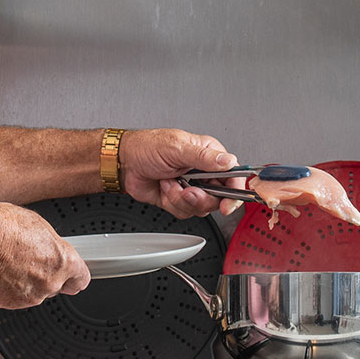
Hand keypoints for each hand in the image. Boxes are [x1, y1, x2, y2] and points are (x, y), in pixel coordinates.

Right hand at [0, 203, 90, 309]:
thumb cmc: (3, 227)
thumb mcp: (38, 225)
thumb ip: (52, 245)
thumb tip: (51, 249)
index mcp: (63, 262)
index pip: (81, 279)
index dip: (74, 275)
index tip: (70, 274)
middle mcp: (50, 283)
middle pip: (56, 286)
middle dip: (46, 276)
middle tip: (30, 259)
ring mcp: (30, 296)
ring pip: (35, 293)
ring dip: (26, 282)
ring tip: (11, 262)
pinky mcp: (9, 303)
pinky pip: (14, 297)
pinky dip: (8, 288)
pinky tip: (1, 271)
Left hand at [119, 128, 238, 216]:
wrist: (125, 162)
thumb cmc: (147, 147)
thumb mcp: (177, 148)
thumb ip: (205, 157)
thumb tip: (228, 161)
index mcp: (209, 155)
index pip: (233, 176)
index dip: (234, 192)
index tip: (227, 203)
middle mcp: (203, 172)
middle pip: (219, 197)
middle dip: (201, 198)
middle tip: (188, 190)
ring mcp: (192, 186)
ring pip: (201, 207)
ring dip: (182, 198)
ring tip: (171, 183)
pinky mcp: (179, 199)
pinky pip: (185, 211)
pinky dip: (172, 202)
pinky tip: (164, 188)